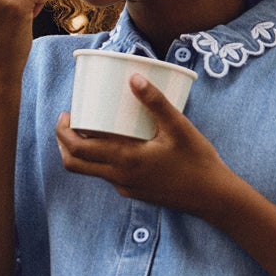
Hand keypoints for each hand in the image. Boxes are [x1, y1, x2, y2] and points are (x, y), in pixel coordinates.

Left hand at [55, 74, 233, 217]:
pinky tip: (114, 143)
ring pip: (89, 171)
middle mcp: (119, 176)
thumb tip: (134, 77)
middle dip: (64, 141)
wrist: (212, 198)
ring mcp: (124, 187)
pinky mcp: (132, 192)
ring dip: (80, 152)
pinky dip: (99, 159)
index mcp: (125, 159)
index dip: (63, 132)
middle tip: (69, 120)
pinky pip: (106, 175)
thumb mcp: (178, 127)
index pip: (77, 150)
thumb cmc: (198, 161)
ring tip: (87, 129)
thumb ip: (156, 102)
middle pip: (74, 163)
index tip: (66, 114)